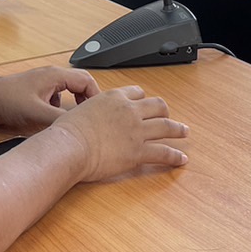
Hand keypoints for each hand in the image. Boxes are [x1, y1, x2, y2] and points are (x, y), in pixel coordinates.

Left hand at [0, 68, 98, 132]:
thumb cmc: (6, 100)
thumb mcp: (36, 114)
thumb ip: (58, 120)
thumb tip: (77, 129)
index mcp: (56, 76)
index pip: (87, 82)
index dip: (95, 98)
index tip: (97, 114)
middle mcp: (52, 75)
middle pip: (81, 83)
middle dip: (88, 99)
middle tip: (91, 116)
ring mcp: (44, 82)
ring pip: (69, 89)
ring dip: (75, 103)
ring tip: (75, 119)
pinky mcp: (37, 90)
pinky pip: (57, 95)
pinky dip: (61, 106)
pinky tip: (54, 119)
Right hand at [58, 85, 188, 179]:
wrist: (69, 146)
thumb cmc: (67, 132)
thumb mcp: (77, 111)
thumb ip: (88, 112)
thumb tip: (84, 119)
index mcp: (113, 98)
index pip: (136, 93)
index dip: (142, 99)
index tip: (145, 103)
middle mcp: (129, 110)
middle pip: (156, 105)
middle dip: (164, 110)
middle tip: (168, 116)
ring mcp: (136, 130)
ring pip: (165, 126)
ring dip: (177, 129)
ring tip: (184, 131)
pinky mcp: (138, 151)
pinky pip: (163, 152)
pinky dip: (175, 156)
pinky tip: (181, 159)